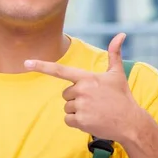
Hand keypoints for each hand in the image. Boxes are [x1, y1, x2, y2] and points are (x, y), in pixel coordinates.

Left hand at [24, 33, 141, 143]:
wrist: (131, 123)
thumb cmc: (122, 97)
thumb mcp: (117, 74)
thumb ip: (114, 53)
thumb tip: (121, 34)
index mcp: (87, 77)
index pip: (60, 70)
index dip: (41, 66)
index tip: (26, 63)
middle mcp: (81, 90)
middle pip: (66, 94)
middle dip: (77, 98)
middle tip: (95, 102)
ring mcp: (81, 106)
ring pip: (67, 108)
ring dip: (78, 111)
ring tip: (95, 111)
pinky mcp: (80, 121)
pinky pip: (68, 120)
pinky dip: (77, 122)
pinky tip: (92, 120)